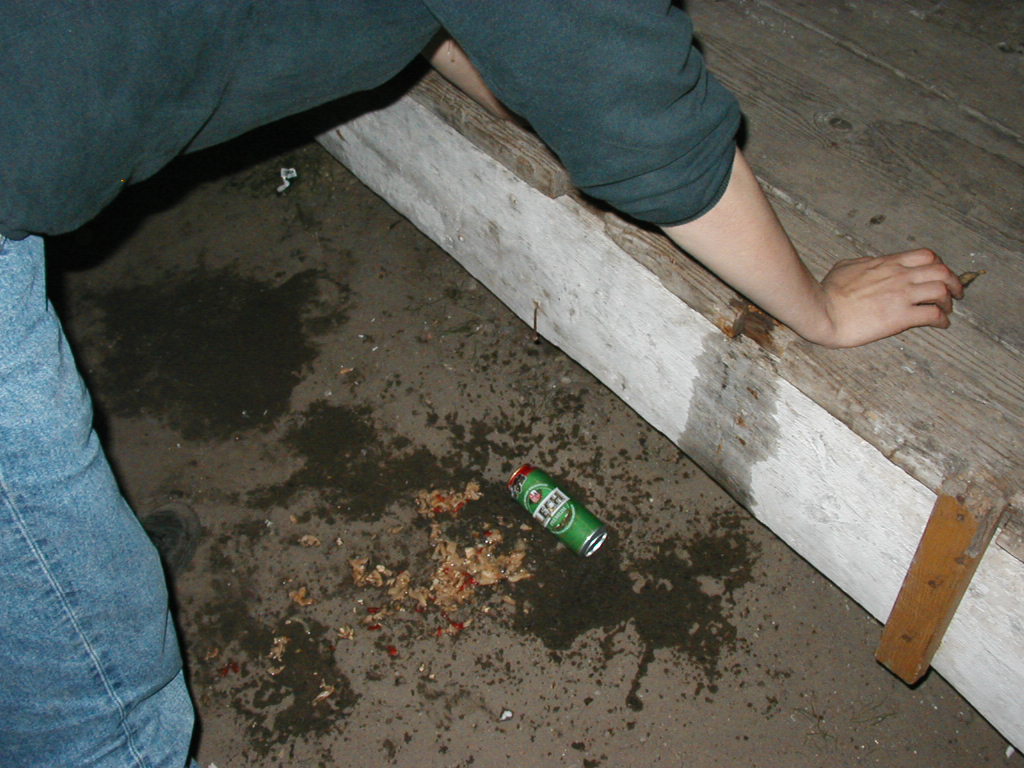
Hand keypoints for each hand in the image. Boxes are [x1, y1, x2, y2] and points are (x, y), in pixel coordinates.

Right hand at [817, 249, 963, 347]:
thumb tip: (866, 263)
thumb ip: (862, 263)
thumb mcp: (845, 267)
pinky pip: (932, 315)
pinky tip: (941, 325)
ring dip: (949, 301)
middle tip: (955, 292)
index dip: (940, 265)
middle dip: (954, 281)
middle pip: (942, 271)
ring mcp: (902, 296)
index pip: (927, 256)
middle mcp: (900, 276)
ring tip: (947, 309)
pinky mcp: (900, 317)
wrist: (822, 311)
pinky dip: (942, 320)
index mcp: (888, 263)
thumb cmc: (828, 292)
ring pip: (942, 291)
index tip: (940, 274)